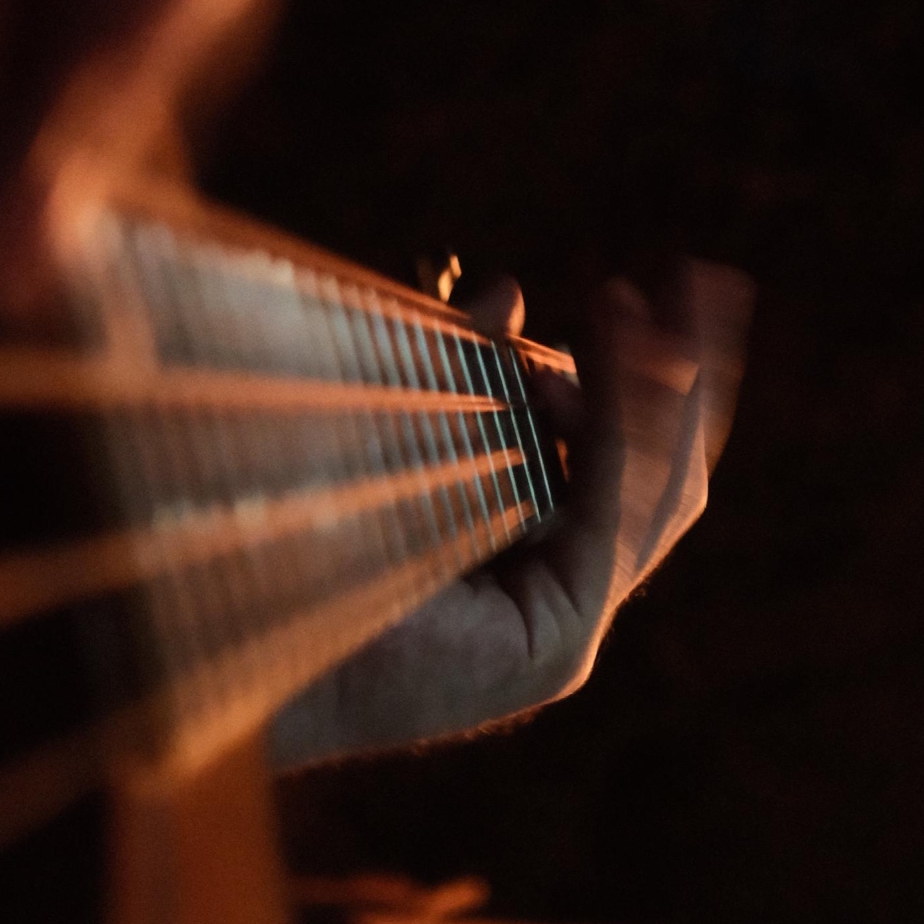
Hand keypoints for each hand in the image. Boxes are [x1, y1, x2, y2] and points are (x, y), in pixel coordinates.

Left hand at [266, 261, 751, 766]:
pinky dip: (622, 423)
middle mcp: (557, 605)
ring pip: (654, 492)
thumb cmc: (280, 536)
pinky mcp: (554, 643)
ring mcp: (562, 632)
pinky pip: (613, 515)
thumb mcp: (399, 431)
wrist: (223, 626)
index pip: (627, 465)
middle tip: (700, 281)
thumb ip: (460, 374)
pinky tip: (612, 347)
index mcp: (528, 569)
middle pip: (665, 478)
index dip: (645, 376)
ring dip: (660, 387)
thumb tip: (513, 290)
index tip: (636, 290)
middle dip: (685, 374)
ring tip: (632, 302)